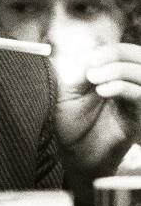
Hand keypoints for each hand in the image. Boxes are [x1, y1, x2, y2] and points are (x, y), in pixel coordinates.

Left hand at [54, 43, 140, 173]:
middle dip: (118, 54)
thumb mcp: (71, 90)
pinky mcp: (138, 119)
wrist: (73, 155)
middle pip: (140, 58)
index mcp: (116, 76)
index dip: (111, 50)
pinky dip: (122, 87)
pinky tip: (102, 90)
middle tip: (94, 62)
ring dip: (119, 70)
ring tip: (94, 77)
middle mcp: (130, 86)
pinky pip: (139, 96)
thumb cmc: (70, 123)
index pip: (126, 53)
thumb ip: (82, 69)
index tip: (90, 57)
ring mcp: (136, 103)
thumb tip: (94, 50)